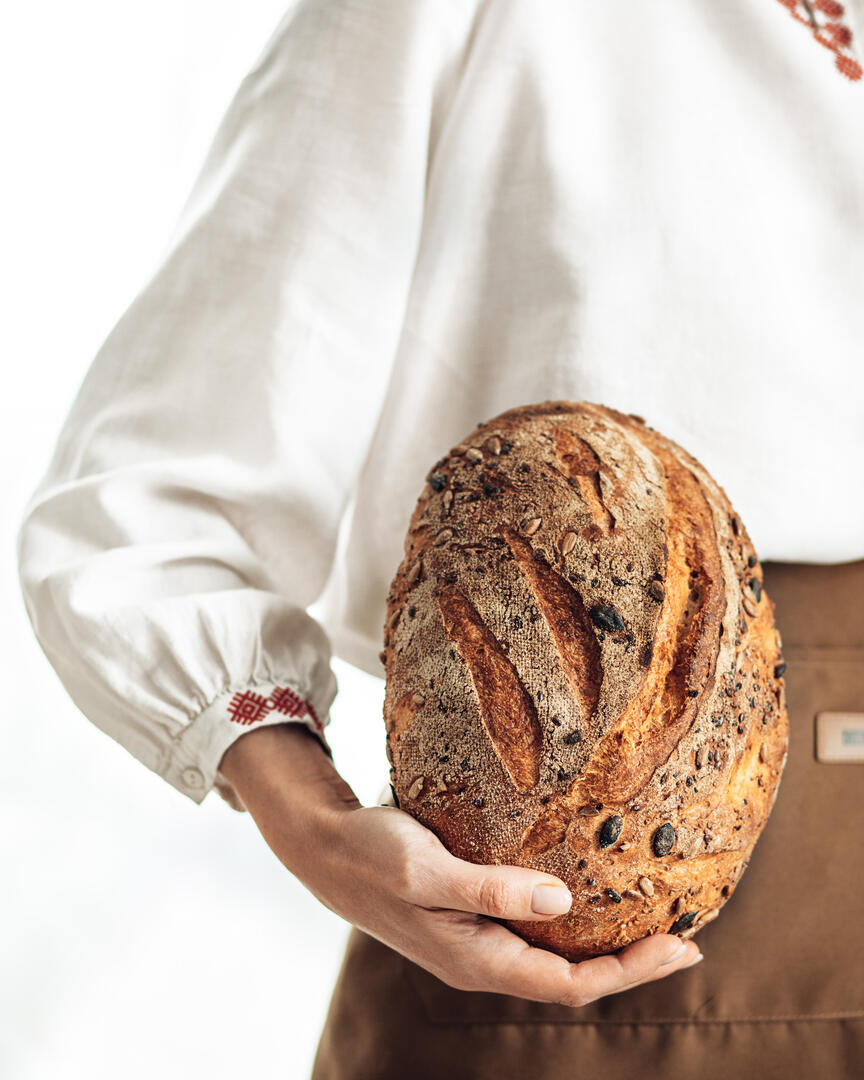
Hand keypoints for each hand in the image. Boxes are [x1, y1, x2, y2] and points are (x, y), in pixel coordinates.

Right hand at [219, 723, 702, 1006]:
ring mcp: (477, 941)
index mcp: (476, 959)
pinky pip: (534, 931)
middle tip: (687, 936)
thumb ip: (491, 887)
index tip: (681, 946)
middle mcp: (483, 959)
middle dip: (632, 963)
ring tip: (652, 918)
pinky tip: (590, 893)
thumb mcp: (426, 868)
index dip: (631, 972)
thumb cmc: (370, 857)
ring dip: (606, 945)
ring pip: (555, 956)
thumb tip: (565, 901)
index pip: (571, 985)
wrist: (324, 851)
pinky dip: (572, 920)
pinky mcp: (472, 918)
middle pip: (573, 978)